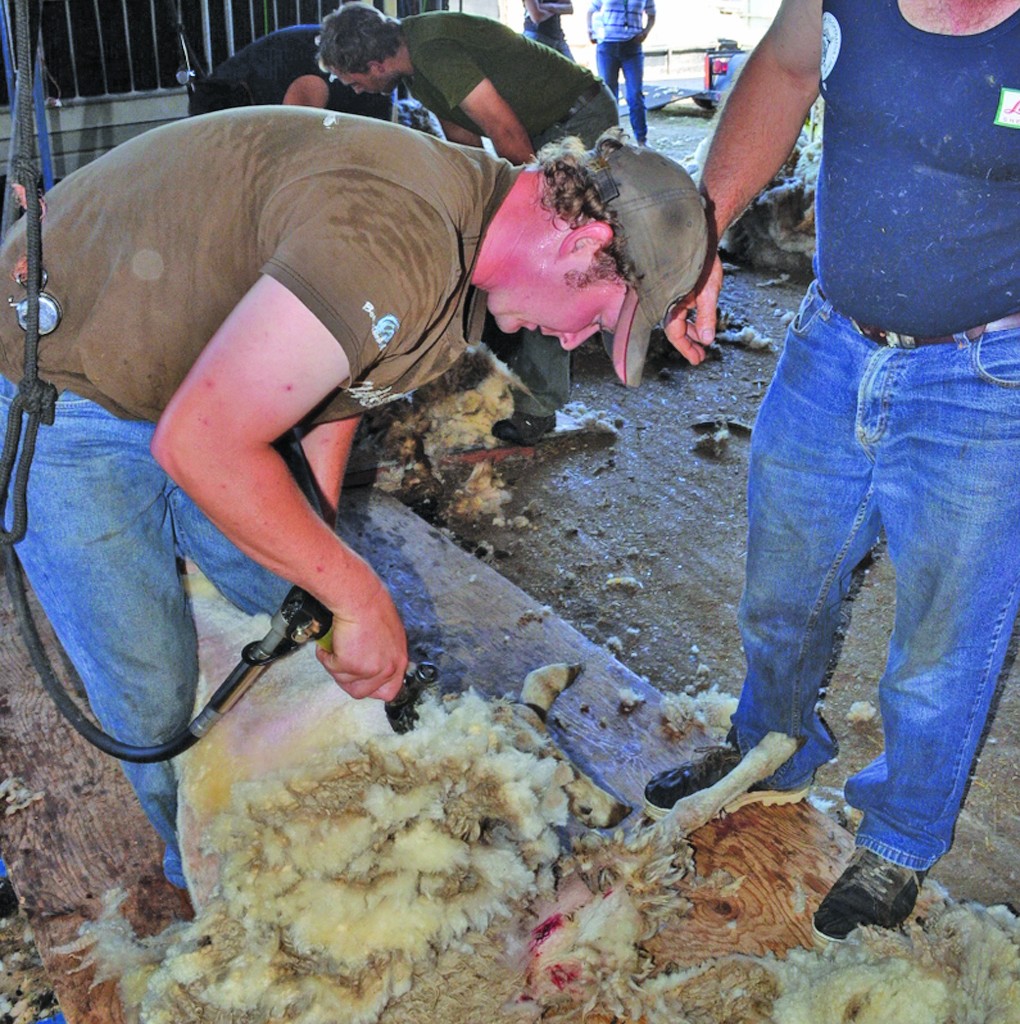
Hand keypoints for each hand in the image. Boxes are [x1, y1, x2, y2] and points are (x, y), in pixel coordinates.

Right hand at [315, 578, 407, 701]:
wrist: (360, 598)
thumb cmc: (371, 606)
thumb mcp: (387, 634)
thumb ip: (382, 652)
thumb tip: (368, 660)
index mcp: (399, 660)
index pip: (389, 691)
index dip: (371, 687)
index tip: (360, 680)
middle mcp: (389, 668)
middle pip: (363, 692)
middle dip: (347, 680)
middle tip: (340, 663)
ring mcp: (371, 669)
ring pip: (345, 683)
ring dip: (336, 668)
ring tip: (334, 649)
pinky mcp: (352, 665)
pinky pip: (332, 669)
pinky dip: (326, 657)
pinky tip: (329, 644)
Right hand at [663, 252, 722, 364]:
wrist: (703, 238)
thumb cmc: (705, 262)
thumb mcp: (709, 292)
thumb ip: (707, 317)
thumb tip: (707, 340)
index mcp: (670, 302)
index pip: (675, 333)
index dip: (686, 348)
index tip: (697, 360)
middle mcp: (666, 301)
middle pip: (675, 329)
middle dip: (689, 344)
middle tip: (700, 356)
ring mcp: (671, 295)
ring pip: (678, 321)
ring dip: (691, 332)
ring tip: (703, 343)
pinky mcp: (677, 290)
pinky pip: (680, 311)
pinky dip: (691, 320)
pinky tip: (700, 324)